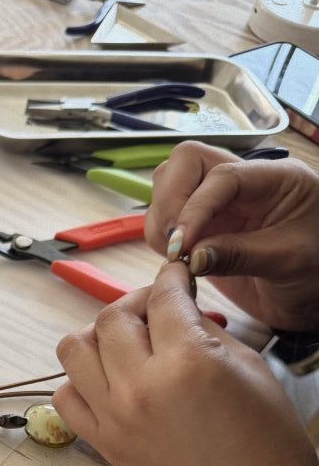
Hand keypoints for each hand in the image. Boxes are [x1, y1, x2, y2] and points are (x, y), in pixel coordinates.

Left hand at [53, 262, 318, 465]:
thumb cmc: (263, 436)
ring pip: (74, 349)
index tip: (173, 276)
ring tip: (125, 342)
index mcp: (185, 361)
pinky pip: (65, 397)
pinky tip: (107, 380)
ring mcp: (115, 417)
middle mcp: (141, 387)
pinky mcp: (104, 442)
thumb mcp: (246, 363)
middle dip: (136, 302)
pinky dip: (80, 380)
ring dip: (98, 336)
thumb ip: (202, 325)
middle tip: (155, 308)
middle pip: (112, 318)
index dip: (170, 278)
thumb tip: (176, 301)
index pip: (161, 298)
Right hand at [144, 141, 318, 330]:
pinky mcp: (204, 231)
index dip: (195, 206)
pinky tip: (178, 262)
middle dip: (171, 200)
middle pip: (185, 163)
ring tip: (178, 256)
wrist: (314, 302)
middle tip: (176, 244)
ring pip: (168, 188)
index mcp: (273, 179)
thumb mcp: (288, 262)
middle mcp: (241, 185)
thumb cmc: (316, 275)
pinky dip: (162, 239)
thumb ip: (240, 255)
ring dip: (163, 221)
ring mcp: (219, 207)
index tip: (182, 244)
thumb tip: (192, 255)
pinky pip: (168, 222)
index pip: (221, 175)